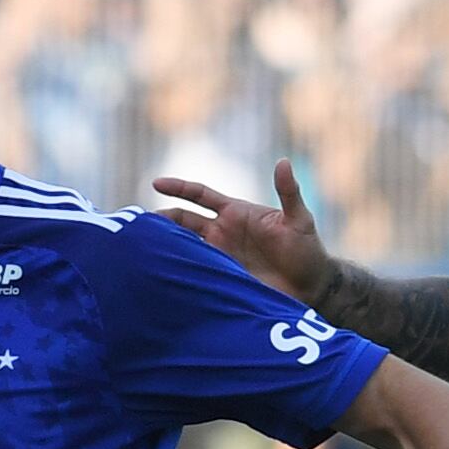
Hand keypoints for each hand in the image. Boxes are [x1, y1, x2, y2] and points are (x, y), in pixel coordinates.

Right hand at [151, 161, 332, 299]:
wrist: (311, 287)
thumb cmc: (307, 250)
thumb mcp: (299, 219)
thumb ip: (288, 192)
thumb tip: (283, 161)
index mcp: (235, 212)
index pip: (200, 195)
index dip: (179, 188)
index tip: (156, 183)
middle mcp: (222, 232)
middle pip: (183, 222)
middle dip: (161, 220)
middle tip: (137, 223)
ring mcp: (220, 256)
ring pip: (184, 247)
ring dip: (165, 246)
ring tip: (141, 248)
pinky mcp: (221, 279)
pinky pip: (194, 272)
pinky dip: (178, 271)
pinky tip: (161, 273)